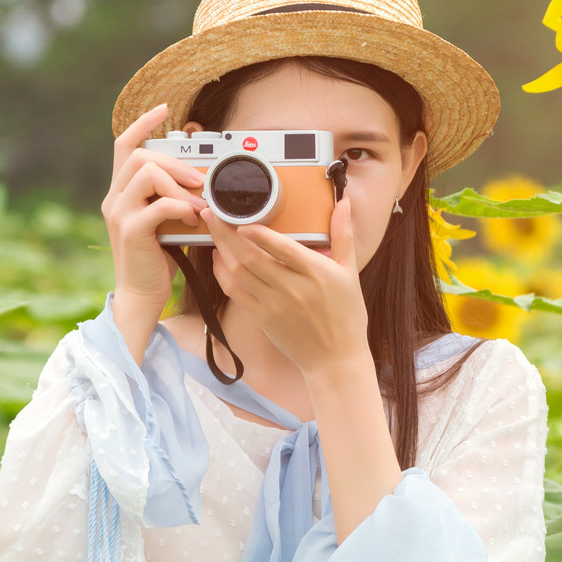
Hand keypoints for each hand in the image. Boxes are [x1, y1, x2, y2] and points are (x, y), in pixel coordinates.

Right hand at [101, 103, 204, 358]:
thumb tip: (202, 177)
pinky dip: (179, 207)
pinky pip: (156, 205)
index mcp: (121, 192)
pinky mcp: (130, 231)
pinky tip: (192, 218)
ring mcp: (119, 214)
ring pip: (145, 174)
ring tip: (197, 200)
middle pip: (138, 156)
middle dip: (173, 160)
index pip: (123, 146)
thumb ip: (176, 196)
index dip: (142, 124)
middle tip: (199, 177)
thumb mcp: (168, 219)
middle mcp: (114, 198)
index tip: (164, 109)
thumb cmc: (159, 257)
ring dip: (177, 182)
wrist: (143, 295)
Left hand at [203, 189, 368, 379]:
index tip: (241, 216)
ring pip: (239, 273)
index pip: (282, 248)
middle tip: (211, 213)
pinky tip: (218, 259)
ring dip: (221, 250)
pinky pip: (235, 293)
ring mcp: (274, 305)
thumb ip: (344, 235)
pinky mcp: (262, 318)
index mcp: (316, 273)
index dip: (259, 233)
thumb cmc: (346, 315)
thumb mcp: (350, 273)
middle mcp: (293, 288)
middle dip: (227, 233)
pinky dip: (222, 274)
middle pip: (252, 257)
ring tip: (212, 230)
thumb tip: (344, 202)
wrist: (335, 359)